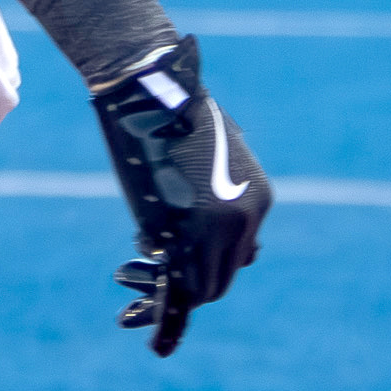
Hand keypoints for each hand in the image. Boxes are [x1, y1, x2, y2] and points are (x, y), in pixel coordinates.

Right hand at [91, 37, 270, 356]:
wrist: (151, 89)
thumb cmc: (172, 112)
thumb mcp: (210, 152)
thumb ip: (216, 194)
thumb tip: (207, 234)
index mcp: (259, 196)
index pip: (237, 252)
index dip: (203, 266)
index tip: (169, 267)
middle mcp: (248, 216)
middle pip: (224, 273)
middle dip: (188, 285)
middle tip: (146, 286)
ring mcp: (223, 224)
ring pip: (205, 284)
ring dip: (169, 296)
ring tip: (131, 296)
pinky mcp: (191, 228)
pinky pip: (183, 282)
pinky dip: (159, 299)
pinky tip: (131, 301)